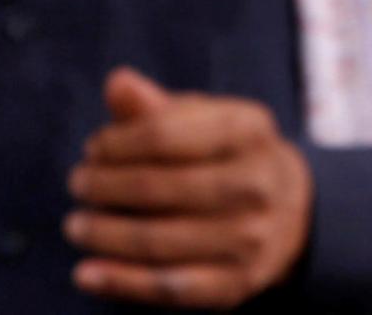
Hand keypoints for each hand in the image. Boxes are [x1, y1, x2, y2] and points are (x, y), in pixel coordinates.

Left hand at [66, 68, 314, 306]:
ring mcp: (250, 239)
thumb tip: (117, 83)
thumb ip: (157, 106)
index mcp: (249, 130)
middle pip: (158, 188)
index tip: (92, 148)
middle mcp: (257, 184)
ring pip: (158, 241)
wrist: (295, 212)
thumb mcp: (206, 121)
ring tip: (76, 225)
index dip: (117, 143)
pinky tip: (86, 273)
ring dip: (104, 234)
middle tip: (77, 184)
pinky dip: (121, 282)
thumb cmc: (231, 156)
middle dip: (104, 187)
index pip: (165, 134)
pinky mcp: (235, 285)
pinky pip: (167, 288)